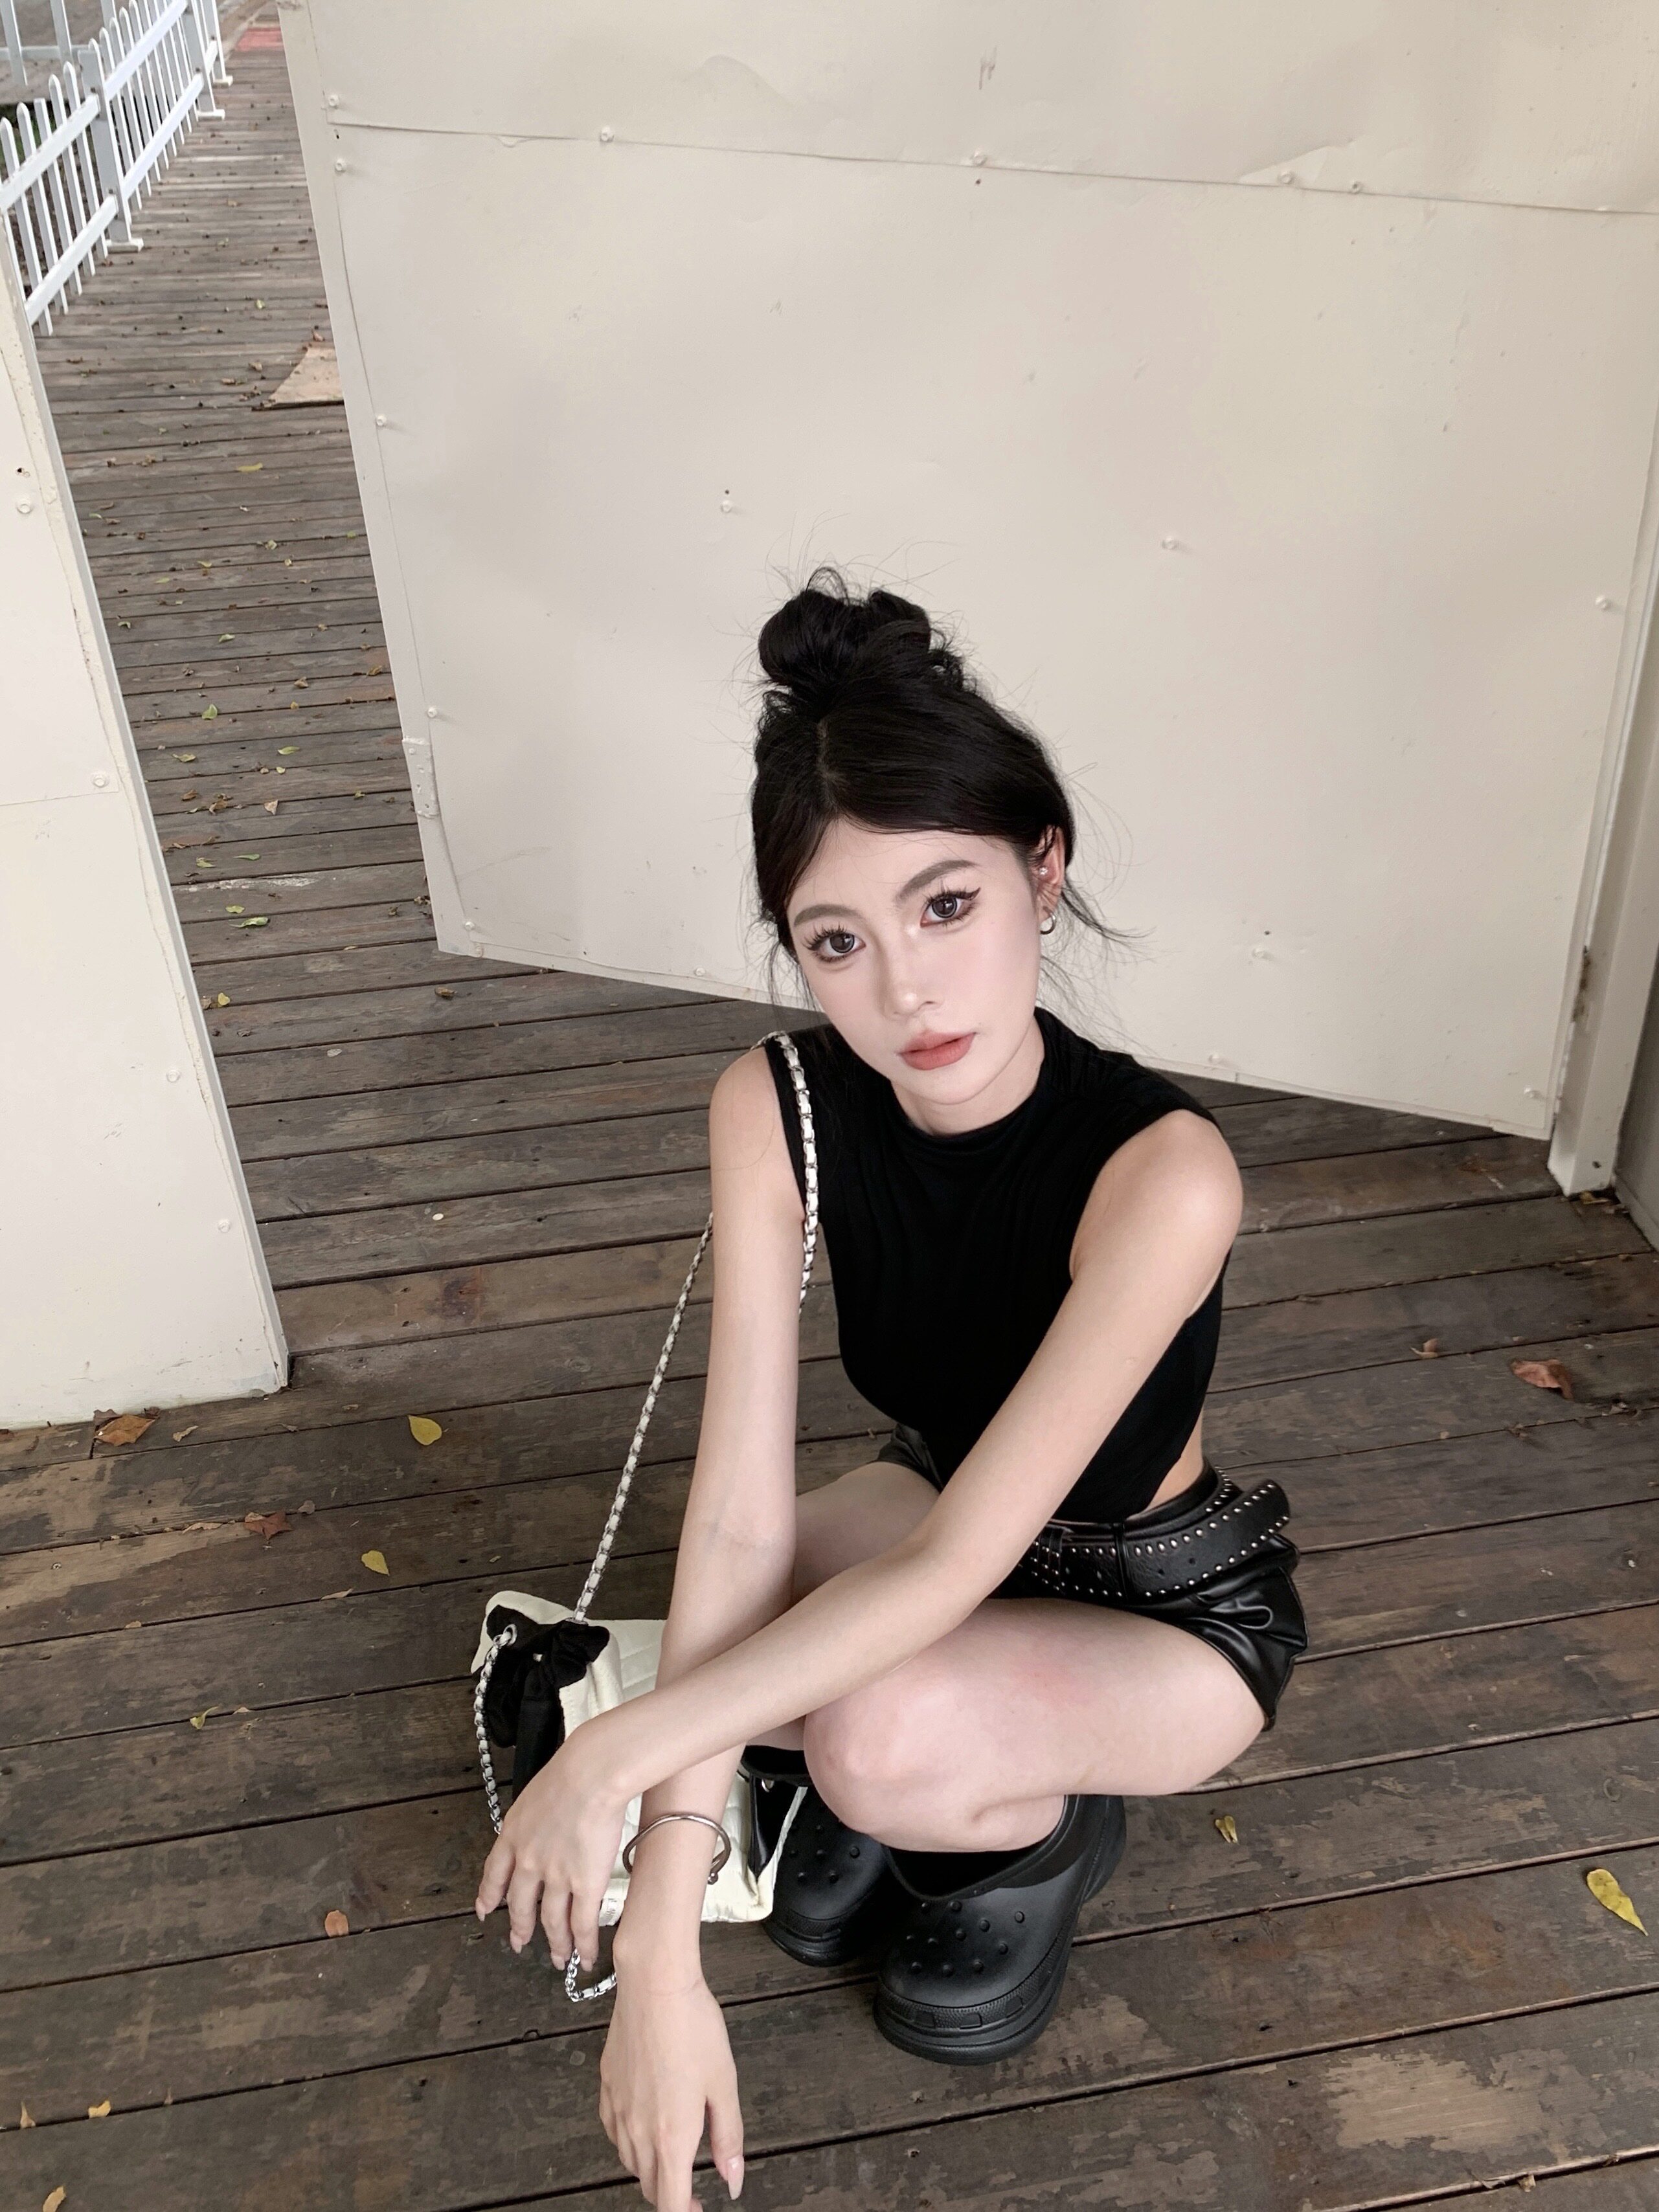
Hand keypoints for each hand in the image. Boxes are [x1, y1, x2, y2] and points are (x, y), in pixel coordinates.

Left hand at [474, 1723, 627, 1969]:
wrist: (592, 1774)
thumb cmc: (572, 1770)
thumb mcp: (537, 1792)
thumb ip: (535, 1815)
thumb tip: (548, 1819)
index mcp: (512, 1836)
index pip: (494, 1874)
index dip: (489, 1895)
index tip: (484, 1909)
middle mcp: (528, 1862)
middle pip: (519, 1905)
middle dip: (520, 1927)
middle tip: (519, 1943)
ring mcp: (555, 1877)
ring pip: (551, 1921)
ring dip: (555, 1943)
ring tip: (558, 1958)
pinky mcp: (585, 1885)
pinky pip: (581, 1924)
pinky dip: (582, 1945)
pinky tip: (583, 1958)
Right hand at [600, 1963, 743, 2208]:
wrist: (654, 1984)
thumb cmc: (694, 2028)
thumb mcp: (724, 2084)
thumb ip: (728, 2138)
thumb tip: (733, 2180)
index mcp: (672, 2137)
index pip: (671, 2204)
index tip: (701, 2209)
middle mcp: (638, 2132)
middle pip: (649, 2187)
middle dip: (671, 2194)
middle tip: (694, 2186)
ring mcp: (618, 2111)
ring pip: (630, 2162)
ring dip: (651, 2169)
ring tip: (674, 2153)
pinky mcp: (606, 2089)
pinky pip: (615, 2133)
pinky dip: (631, 2142)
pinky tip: (645, 2125)